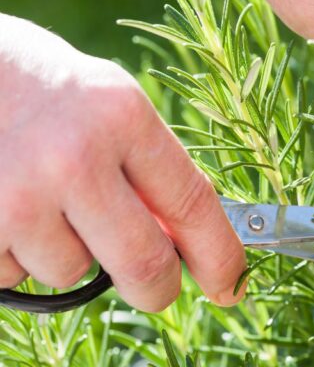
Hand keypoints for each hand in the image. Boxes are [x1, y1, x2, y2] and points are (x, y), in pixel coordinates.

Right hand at [0, 15, 245, 310]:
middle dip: (158, 289)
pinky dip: (17, 253)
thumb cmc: (41, 84)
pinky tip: (7, 205)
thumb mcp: (107, 103)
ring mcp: (20, 195)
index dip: (220, 255)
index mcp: (123, 116)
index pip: (192, 203)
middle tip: (157, 289)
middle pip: (144, 263)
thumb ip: (146, 165)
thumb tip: (182, 236)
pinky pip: (14, 273)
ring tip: (43, 198)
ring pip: (71, 272)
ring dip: (69, 253)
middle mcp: (76, 158)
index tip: (232, 285)